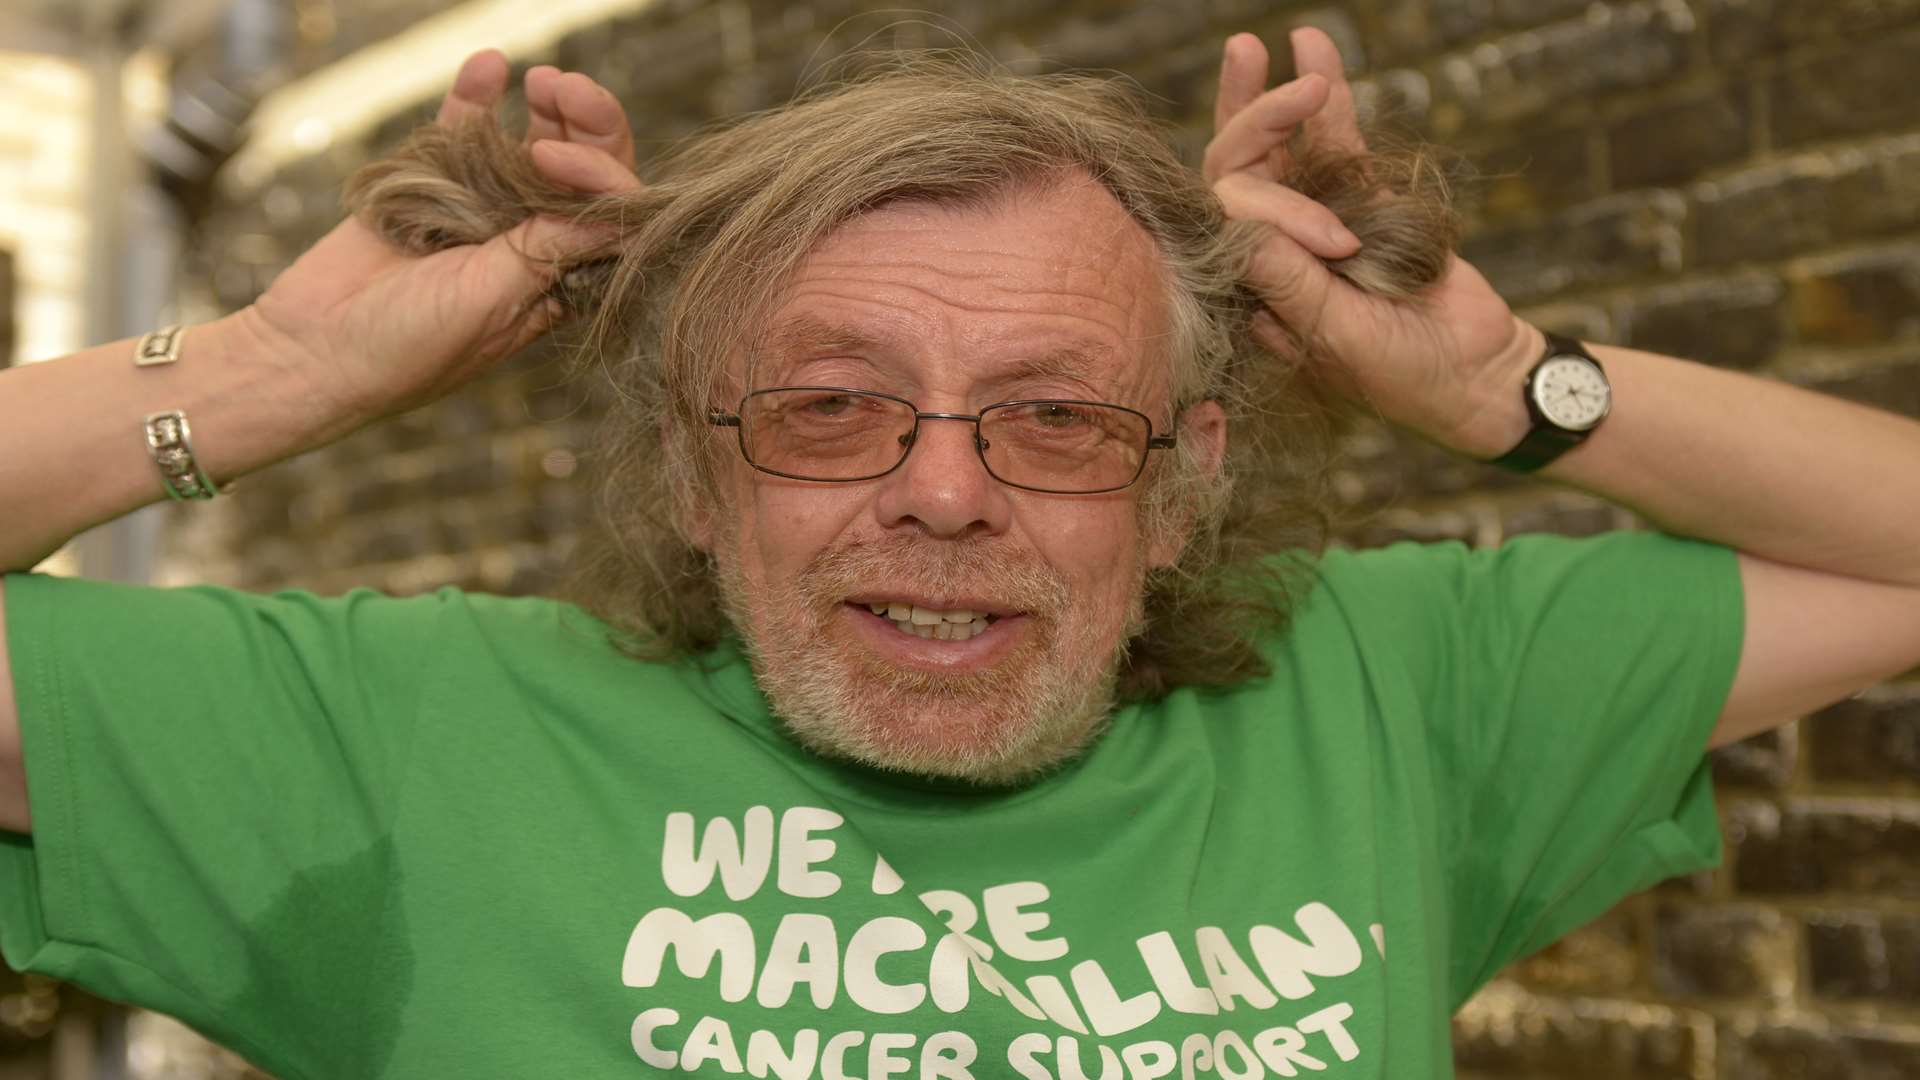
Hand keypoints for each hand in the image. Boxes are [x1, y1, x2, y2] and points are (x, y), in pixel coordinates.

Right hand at [237, 50, 641, 422]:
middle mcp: (530, 244)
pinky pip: (463, 134)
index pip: (608, 218)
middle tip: (565, 90)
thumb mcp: (487, 300)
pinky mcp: (433, 185)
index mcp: (559, 282)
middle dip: (585, 127)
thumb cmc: (407, 347)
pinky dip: (476, 98)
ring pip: (530, 146)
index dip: (600, 176)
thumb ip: (545, 251)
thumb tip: (626, 215)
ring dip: (544, 109)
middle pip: (578, 174)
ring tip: (540, 80)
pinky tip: (488, 65)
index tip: (554, 157)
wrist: (312, 347)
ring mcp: (484, 211)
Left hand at [1207, 28, 1539, 456]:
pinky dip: (1326, 100)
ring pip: (1278, 151)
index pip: (1228, 221)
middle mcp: (1271, 255)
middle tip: (1249, 53)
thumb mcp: (1343, 335)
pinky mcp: (1359, 202)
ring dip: (1267, 95)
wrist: (1477, 370)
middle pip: (1235, 173)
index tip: (1339, 238)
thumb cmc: (1405, 372)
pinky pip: (1333, 145)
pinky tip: (1313, 49)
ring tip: (1255, 42)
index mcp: (1251, 294)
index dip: (1267, 204)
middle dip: (1244, 116)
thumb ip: (1289, 279)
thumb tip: (1228, 211)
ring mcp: (1313, 225)